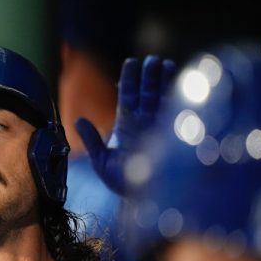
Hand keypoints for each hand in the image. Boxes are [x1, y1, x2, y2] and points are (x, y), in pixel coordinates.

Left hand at [76, 55, 175, 194]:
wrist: (145, 201)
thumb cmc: (122, 184)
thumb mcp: (102, 162)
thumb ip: (92, 141)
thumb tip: (78, 121)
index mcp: (127, 126)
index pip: (128, 96)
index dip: (130, 79)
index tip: (132, 63)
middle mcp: (144, 123)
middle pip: (146, 93)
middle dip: (149, 76)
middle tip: (151, 59)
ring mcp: (160, 128)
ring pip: (162, 99)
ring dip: (164, 82)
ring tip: (164, 64)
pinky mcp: (173, 136)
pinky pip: (177, 114)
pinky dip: (179, 99)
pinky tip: (182, 84)